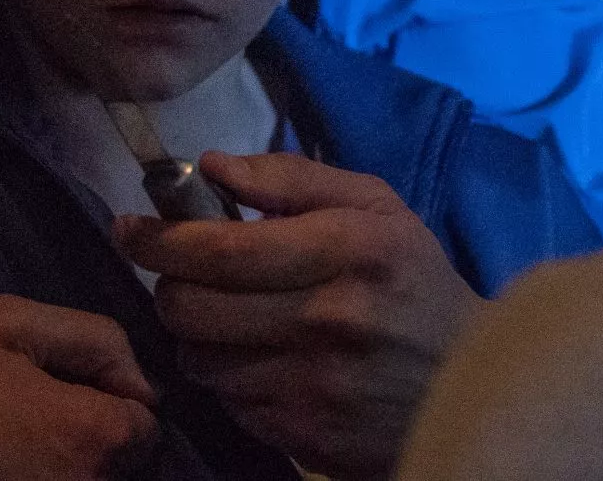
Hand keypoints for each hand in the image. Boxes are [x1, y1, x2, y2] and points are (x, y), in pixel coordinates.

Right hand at [0, 293, 160, 480]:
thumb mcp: (9, 321)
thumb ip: (94, 339)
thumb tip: (139, 383)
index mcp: (90, 438)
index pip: (147, 426)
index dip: (116, 396)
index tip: (69, 384)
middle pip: (121, 468)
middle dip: (93, 438)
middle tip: (29, 411)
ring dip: (63, 466)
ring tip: (6, 443)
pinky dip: (32, 480)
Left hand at [114, 150, 484, 480]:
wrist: (472, 382)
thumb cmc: (412, 280)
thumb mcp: (373, 207)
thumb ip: (291, 178)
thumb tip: (212, 165)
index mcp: (349, 249)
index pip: (221, 248)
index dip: (160, 238)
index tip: (130, 227)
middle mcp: (330, 320)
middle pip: (193, 307)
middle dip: (170, 286)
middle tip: (183, 276)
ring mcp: (317, 386)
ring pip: (199, 358)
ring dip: (197, 334)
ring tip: (228, 317)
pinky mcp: (308, 436)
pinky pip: (228, 401)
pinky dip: (229, 377)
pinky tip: (259, 359)